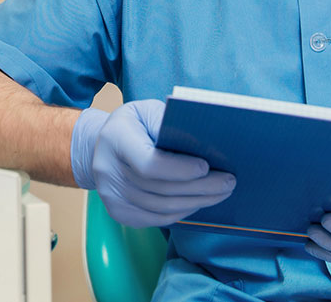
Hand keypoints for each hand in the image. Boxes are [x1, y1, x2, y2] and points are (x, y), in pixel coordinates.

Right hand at [71, 100, 235, 227]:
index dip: (179, 170)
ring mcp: (110, 195)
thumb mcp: (148, 111)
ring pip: (161, 208)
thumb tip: (204, 143)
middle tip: (228, 182)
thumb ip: (170, 124)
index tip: (206, 166)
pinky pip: (156, 219)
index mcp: (115, 138)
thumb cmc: (134, 125)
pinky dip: (182, 212)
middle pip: (160, 189)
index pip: (148, 164)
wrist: (102, 145)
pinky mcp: (118, 212)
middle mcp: (107, 170)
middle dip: (199, 187)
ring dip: (196, 202)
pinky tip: (198, 202)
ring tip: (220, 193)